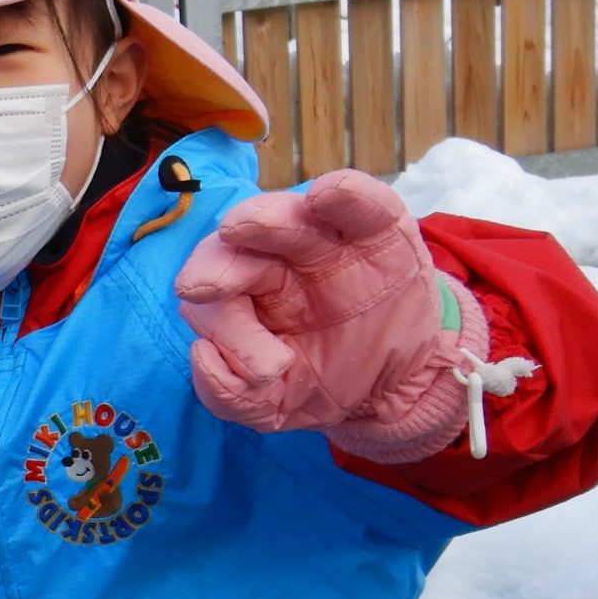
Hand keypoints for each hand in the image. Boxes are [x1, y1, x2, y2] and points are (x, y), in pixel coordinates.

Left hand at [175, 170, 486, 460]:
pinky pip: (364, 203)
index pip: (213, 286)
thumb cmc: (321, 380)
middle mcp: (278, 258)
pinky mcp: (381, 229)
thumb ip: (231, 395)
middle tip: (202, 285)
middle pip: (239, 245)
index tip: (204, 306)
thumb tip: (202, 355)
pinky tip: (330, 194)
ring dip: (267, 219)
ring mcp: (328, 240)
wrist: (395, 385)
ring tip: (246, 226)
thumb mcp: (273, 404)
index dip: (210, 300)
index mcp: (244, 293)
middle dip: (218, 262)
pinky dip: (348, 194)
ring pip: (291, 217)